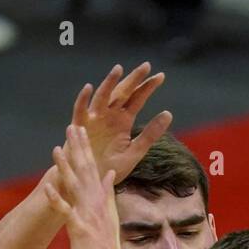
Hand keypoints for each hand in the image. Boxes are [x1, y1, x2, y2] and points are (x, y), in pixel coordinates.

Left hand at [45, 125, 131, 248]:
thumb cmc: (107, 248)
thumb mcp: (110, 215)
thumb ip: (108, 193)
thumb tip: (109, 173)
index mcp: (101, 200)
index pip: (93, 168)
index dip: (86, 149)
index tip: (80, 131)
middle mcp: (96, 204)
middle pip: (86, 171)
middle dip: (78, 149)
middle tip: (72, 127)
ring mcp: (88, 216)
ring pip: (75, 187)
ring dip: (66, 168)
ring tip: (56, 149)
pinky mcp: (80, 230)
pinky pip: (66, 212)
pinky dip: (57, 200)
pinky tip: (47, 188)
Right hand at [68, 63, 171, 185]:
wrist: (90, 182)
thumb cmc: (111, 168)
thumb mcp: (135, 152)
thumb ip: (150, 134)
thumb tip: (168, 113)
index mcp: (123, 121)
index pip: (137, 99)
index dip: (148, 87)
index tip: (161, 76)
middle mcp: (109, 116)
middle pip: (122, 93)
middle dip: (133, 79)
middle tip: (146, 66)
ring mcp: (94, 119)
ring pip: (102, 97)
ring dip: (109, 83)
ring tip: (118, 69)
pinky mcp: (79, 127)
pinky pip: (80, 111)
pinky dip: (83, 99)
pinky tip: (88, 88)